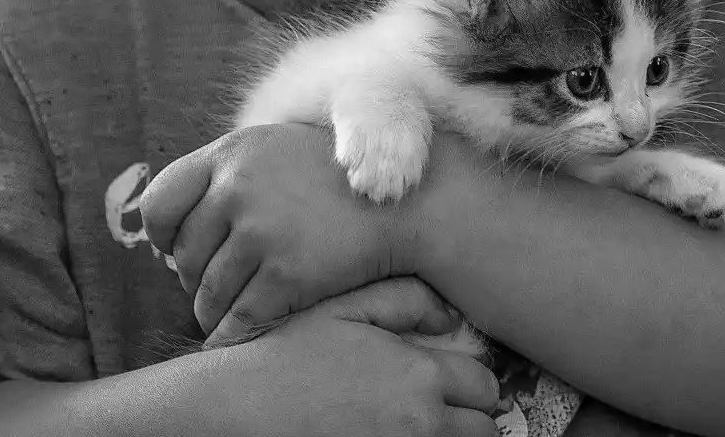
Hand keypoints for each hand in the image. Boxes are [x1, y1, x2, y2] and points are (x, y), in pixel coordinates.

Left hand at [139, 122, 420, 339]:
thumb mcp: (277, 150)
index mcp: (231, 154)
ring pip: (208, 295)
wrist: (405, 202)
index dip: (162, 235)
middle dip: (195, 280)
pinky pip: (240, 320)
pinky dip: (235, 335)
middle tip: (215, 288)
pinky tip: (242, 336)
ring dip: (214, 313)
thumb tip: (172, 220)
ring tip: (229, 314)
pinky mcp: (286, 275)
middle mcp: (238, 190)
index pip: (160, 202)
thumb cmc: (338, 178)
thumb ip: (228, 174)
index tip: (174, 249)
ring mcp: (261, 232)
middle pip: (184, 257)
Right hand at [208, 276, 500, 436]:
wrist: (237, 409)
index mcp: (419, 375)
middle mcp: (420, 422)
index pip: (486, 388)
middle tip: (447, 411)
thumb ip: (404, 300)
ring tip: (418, 425)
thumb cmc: (286, 356)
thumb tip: (450, 316)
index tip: (458, 386)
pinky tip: (392, 436)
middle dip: (470, 420)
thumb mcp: (343, 308)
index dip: (475, 386)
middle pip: (483, 432)